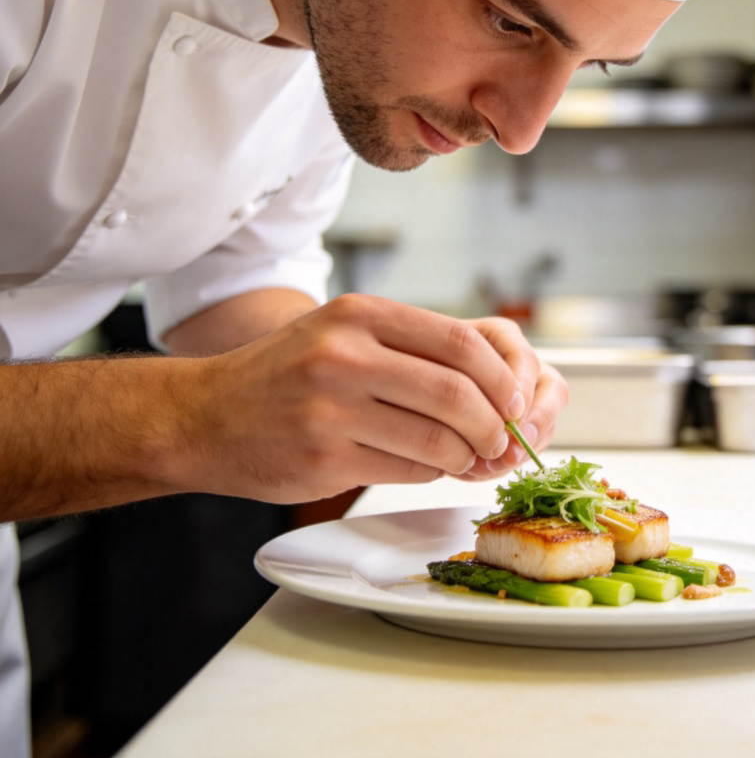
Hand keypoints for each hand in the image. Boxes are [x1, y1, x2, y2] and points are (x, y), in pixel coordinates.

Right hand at [174, 295, 561, 501]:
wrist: (203, 415)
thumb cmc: (285, 373)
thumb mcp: (342, 333)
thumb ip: (412, 349)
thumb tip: (495, 386)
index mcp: (360, 315)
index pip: (460, 342)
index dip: (501, 378)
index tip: (515, 401)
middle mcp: (345, 356)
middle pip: (456, 393)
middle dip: (493, 424)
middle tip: (501, 440)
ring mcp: (331, 410)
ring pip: (437, 439)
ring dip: (466, 456)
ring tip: (466, 457)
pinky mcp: (324, 459)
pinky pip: (406, 471)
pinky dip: (430, 473)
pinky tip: (425, 466)